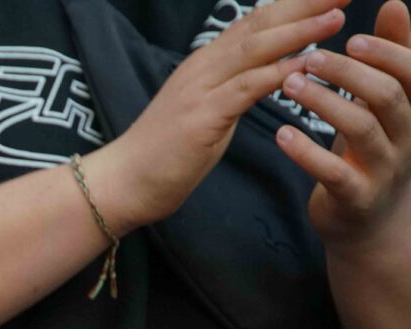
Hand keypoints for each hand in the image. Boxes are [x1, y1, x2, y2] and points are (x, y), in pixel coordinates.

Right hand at [104, 0, 348, 230]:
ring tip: (335, 19)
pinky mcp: (201, 117)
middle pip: (259, 26)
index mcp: (204, 64)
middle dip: (304, 6)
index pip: (254, 24)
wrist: (122, 182)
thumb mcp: (204, 111)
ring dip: (298, 33)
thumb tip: (263, 77)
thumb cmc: (162, 155)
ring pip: (255, 50)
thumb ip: (232, 89)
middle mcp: (202, 67)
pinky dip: (278, 74)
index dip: (293, 6)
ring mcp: (199, 89)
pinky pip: (246, 88)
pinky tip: (306, 66)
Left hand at [276, 0, 410, 256]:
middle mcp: (405, 136)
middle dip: (351, 74)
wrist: (368, 223)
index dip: (388, 52)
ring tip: (289, 86)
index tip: (351, 36)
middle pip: (389, 95)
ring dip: (325, 104)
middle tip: (310, 59)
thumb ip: (390, 56)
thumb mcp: (382, 102)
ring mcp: (383, 168)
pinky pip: (335, 172)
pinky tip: (282, 134)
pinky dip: (307, 152)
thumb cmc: (370, 150)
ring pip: (363, 129)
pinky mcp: (356, 197)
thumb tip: (397, 3)